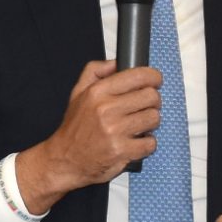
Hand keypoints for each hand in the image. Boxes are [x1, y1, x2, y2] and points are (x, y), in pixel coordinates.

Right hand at [16, 60, 163, 213]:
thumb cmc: (75, 127)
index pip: (138, 76)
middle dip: (152, 101)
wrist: (65, 159)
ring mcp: (115, 131)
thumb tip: (117, 62)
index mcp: (98, 92)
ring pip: (154, 118)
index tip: (155, 81)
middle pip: (151, 97)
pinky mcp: (121, 151)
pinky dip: (146, 143)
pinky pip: (150, 143)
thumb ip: (95, 71)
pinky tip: (135, 141)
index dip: (153, 77)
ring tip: (138, 125)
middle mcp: (106, 109)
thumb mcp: (78, 92)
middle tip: (144, 107)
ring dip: (150, 123)